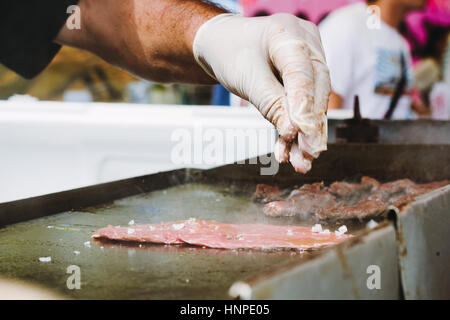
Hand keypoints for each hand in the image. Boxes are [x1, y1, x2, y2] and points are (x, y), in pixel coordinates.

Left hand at [193, 13, 329, 172]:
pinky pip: (303, 102)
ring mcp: (307, 57)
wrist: (219, 44)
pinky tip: (292, 149)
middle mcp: (305, 43)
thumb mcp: (246, 78)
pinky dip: (296, 126)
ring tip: (302, 162)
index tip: (301, 133)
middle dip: (311, 125)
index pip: (302, 74)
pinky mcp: (303, 74)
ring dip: (306, 132)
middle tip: (309, 155)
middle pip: (315, 88)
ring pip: (313, 99)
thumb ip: (271, 104)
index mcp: (288, 34)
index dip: (303, 106)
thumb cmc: (229, 52)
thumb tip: (294, 133)